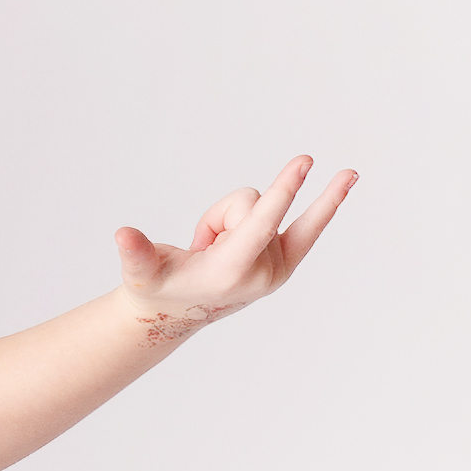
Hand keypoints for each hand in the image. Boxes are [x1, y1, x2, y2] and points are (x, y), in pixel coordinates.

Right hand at [113, 153, 357, 342]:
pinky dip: (329, 201)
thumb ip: (136, 254)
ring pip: (260, 206)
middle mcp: (264, 272)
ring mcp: (279, 267)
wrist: (180, 309)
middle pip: (253, 207)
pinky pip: (311, 222)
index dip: (282, 190)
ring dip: (229, 217)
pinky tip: (348, 178)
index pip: (261, 223)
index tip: (306, 160)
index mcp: (233, 273)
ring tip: (213, 247)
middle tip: (240, 226)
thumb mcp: (143, 273)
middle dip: (221, 215)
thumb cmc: (158, 286)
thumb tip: (123, 236)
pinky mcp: (287, 259)